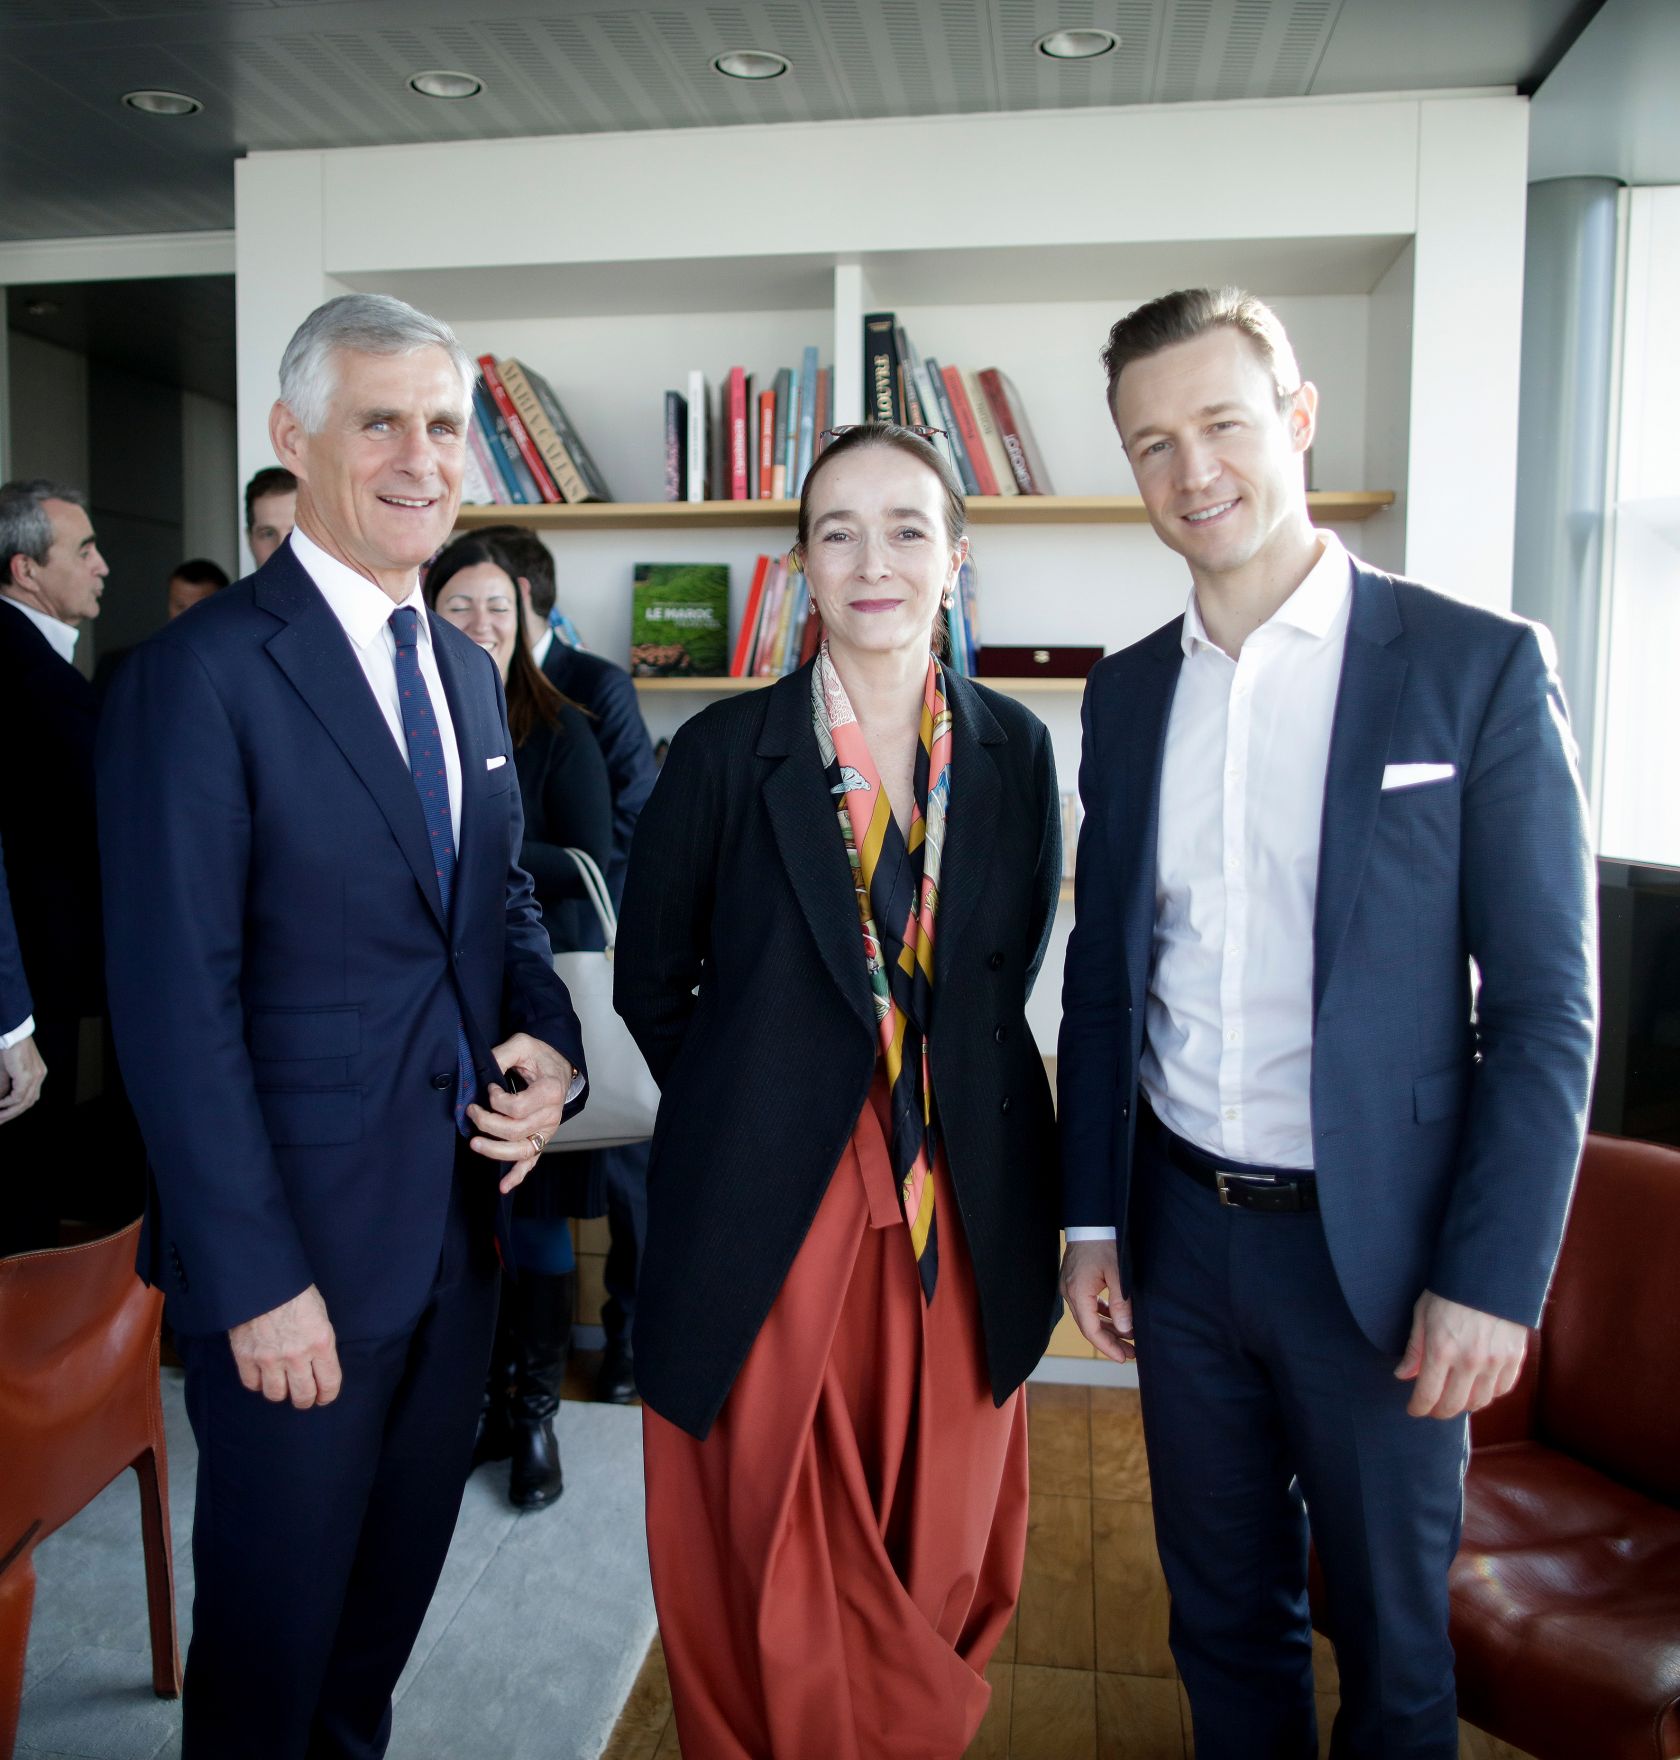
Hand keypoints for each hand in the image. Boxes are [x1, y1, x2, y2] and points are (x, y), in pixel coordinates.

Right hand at [0, 1034, 46, 1123]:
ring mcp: (36, 1076)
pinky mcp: (28, 1076)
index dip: (17, 1107)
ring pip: (24, 1102)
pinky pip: (18, 1096)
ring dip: (9, 1112)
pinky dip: (7, 1103)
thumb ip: (5, 1086)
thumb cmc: (7, 1048)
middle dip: (13, 1114)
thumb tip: (1, 1100)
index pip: (29, 1096)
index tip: (3, 1115)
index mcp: (37, 1074)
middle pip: (29, 1102)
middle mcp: (39, 1076)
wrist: (11, 1033)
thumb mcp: (5, 1072)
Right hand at [228, 1284, 340, 1408]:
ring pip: (276, 1395)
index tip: (324, 1397)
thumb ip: (320, 1342)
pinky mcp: (246, 1357)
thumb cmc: (295, 1293)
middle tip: (305, 1397)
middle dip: (306, 1400)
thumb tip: (320, 1364)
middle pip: (303, 1395)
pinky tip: (263, 1375)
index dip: (327, 1395)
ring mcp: (269, 1358)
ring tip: (283, 1385)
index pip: (329, 1383)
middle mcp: (296, 1355)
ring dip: (281, 1392)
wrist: (262, 1280)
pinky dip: (258, 1383)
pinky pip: (252, 1384)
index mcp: (320, 1342)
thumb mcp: (320, 1315)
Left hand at [467, 1032, 574, 1194]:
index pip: (517, 1107)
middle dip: (487, 1123)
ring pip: (521, 1151)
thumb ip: (502, 1054)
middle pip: (515, 1131)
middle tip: (471, 1111)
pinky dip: (517, 1176)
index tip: (488, 1087)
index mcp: (550, 1091)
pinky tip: (503, 1186)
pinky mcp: (541, 1139)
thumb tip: (480, 1070)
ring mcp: (547, 1130)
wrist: (558, 1066)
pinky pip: (531, 1162)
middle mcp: (551, 1115)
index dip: (496, 1100)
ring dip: (496, 1151)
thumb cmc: (540, 1056)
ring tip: (475, 1144)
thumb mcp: (522, 1044)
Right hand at [1060, 1239, 1135, 1363]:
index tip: (1123, 1357)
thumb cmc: (1105, 1242)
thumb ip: (1121, 1304)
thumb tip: (1125, 1330)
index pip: (1091, 1330)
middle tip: (1131, 1353)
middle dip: (1110, 1341)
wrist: (1091, 1219)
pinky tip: (1116, 1319)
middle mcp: (1070, 1292)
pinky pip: (1087, 1304)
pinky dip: (1102, 1314)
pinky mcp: (1075, 1280)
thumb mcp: (1118, 1274)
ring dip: (1108, 1328)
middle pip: (1089, 1325)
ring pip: (1088, 1316)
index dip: (1107, 1346)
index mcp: (1078, 1292)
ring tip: (1128, 1339)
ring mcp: (1070, 1286)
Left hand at [1396, 1288, 1527, 1418]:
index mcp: (1441, 1350)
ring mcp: (1495, 1362)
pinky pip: (1502, 1390)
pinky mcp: (1514, 1358)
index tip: (1413, 1410)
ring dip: (1464, 1405)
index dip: (1418, 1408)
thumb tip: (1403, 1375)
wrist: (1489, 1273)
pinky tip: (1478, 1388)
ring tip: (1453, 1398)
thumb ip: (1414, 1349)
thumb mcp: (1422, 1314)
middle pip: (1453, 1406)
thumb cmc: (1449, 1291)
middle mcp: (1469, 1361)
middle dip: (1438, 1411)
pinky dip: (1488, 1394)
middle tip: (1431, 1408)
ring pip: (1479, 1402)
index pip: (1427, 1396)